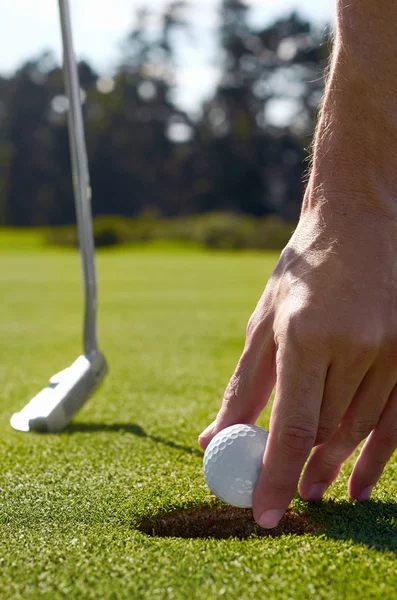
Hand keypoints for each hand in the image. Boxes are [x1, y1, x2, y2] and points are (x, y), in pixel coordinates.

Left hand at [199, 198, 396, 527]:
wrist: (356, 226)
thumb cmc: (301, 273)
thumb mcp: (263, 324)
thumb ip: (243, 386)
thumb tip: (214, 438)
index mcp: (304, 335)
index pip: (292, 425)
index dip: (276, 475)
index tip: (264, 514)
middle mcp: (352, 346)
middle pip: (325, 431)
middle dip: (302, 470)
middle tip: (286, 497)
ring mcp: (390, 349)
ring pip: (359, 427)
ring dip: (335, 464)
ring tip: (315, 491)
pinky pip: (396, 418)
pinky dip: (378, 455)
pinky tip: (360, 485)